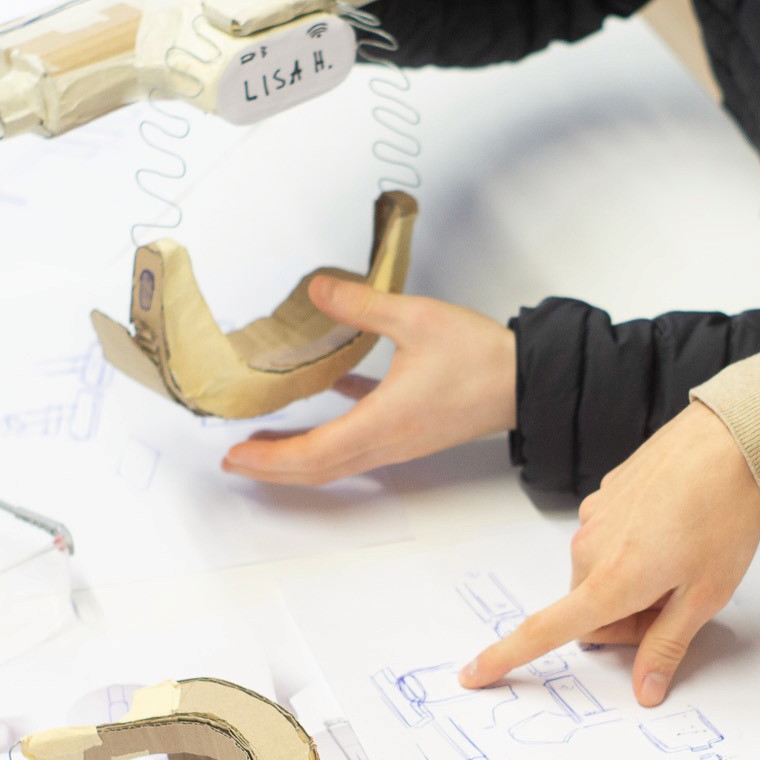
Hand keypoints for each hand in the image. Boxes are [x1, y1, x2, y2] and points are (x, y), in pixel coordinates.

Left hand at [220, 276, 515, 484]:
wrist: (525, 381)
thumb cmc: (479, 356)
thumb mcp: (416, 317)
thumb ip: (362, 305)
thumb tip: (317, 290)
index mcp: (384, 421)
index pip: (315, 453)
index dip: (271, 458)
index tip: (238, 455)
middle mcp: (388, 442)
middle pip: (319, 469)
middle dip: (272, 469)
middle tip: (235, 461)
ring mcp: (399, 442)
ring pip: (337, 462)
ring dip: (297, 457)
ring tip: (265, 443)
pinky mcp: (410, 432)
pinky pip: (360, 442)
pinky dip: (331, 435)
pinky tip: (323, 403)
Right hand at [459, 403, 759, 705]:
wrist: (729, 437)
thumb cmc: (723, 513)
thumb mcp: (707, 594)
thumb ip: (668, 645)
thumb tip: (645, 690)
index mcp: (612, 580)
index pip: (545, 630)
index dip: (505, 658)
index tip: (474, 675)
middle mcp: (591, 549)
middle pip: (590, 611)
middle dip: (628, 619)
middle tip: (677, 602)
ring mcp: (594, 518)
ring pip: (600, 576)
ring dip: (632, 582)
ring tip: (682, 558)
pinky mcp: (603, 495)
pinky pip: (608, 541)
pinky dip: (635, 549)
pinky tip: (674, 528)